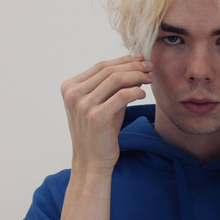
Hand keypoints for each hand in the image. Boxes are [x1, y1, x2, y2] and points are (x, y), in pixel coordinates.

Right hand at [61, 55, 152, 171]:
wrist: (92, 161)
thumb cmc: (100, 132)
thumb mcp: (104, 103)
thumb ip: (116, 85)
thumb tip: (137, 64)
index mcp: (70, 87)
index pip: (101, 65)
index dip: (123, 60)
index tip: (140, 58)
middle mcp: (73, 94)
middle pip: (109, 70)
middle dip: (133, 66)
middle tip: (149, 67)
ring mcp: (83, 105)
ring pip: (116, 79)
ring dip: (137, 76)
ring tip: (149, 79)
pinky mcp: (97, 116)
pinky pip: (123, 95)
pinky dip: (136, 92)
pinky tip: (143, 94)